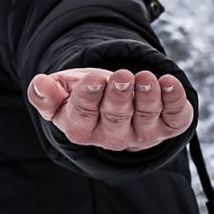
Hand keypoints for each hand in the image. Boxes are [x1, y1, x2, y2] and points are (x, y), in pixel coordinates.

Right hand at [26, 67, 193, 151]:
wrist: (119, 101)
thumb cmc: (87, 93)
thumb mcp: (63, 91)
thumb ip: (48, 92)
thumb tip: (38, 84)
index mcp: (82, 129)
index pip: (83, 116)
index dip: (88, 97)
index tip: (94, 79)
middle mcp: (113, 137)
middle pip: (116, 119)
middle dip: (120, 96)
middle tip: (123, 76)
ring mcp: (142, 133)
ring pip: (145, 118)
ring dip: (148, 97)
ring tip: (146, 77)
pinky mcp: (168, 126)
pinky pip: (174, 117)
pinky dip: (175, 100)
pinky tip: (171, 82)